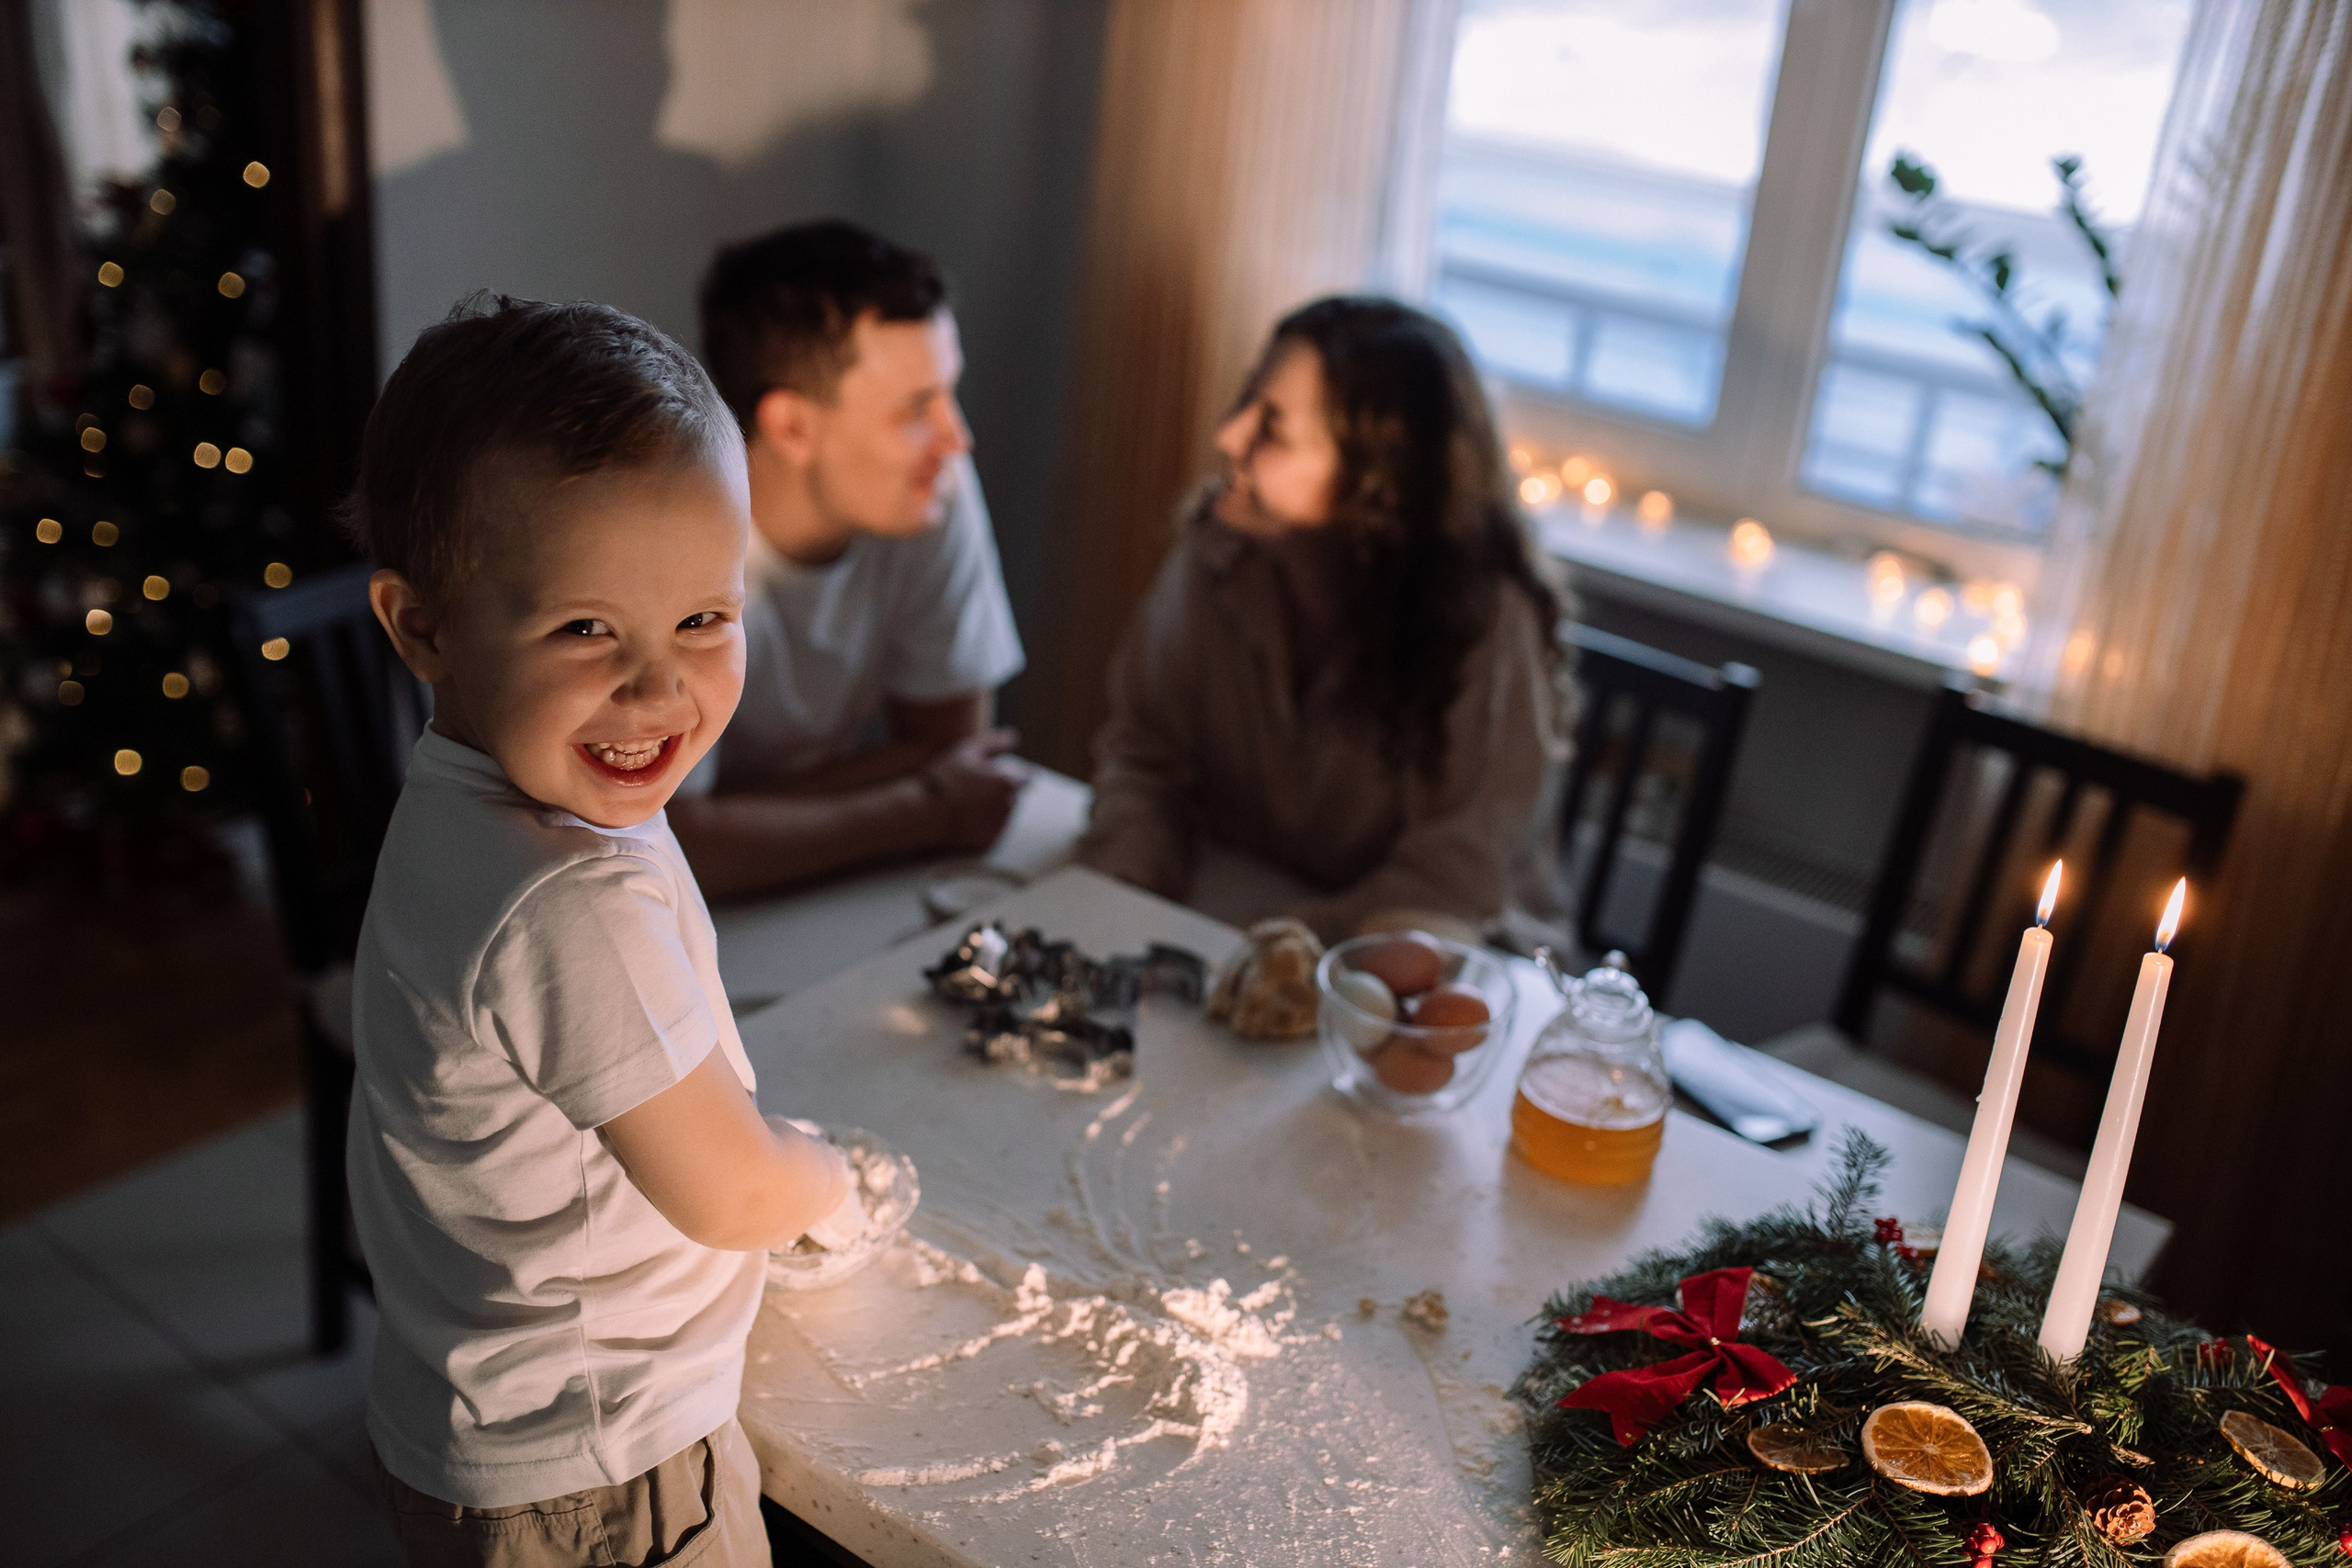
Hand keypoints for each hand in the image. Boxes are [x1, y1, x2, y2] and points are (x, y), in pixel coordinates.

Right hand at [922, 727, 1026, 852]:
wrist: (923, 815)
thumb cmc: (945, 779)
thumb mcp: (967, 752)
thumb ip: (994, 743)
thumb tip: (1014, 737)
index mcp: (1008, 783)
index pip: (1028, 777)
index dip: (1016, 772)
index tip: (999, 773)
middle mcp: (1009, 807)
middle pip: (1014, 796)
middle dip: (1001, 791)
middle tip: (974, 788)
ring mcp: (999, 828)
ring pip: (1004, 815)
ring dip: (994, 809)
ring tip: (966, 804)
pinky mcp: (988, 845)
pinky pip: (991, 832)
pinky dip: (983, 826)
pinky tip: (963, 819)